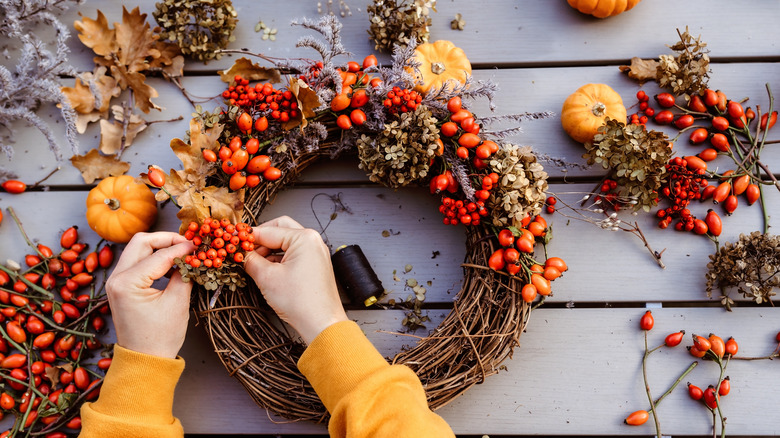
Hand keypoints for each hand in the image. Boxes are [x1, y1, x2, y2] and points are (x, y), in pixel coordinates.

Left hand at [106, 232, 195, 358]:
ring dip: (160, 247)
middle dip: (167, 239)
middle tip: (188, 243)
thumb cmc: (160, 337)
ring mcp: (116, 281)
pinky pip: (137, 261)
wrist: (144, 360)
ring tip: (182, 253)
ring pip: (138, 249)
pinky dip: (154, 258)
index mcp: (127, 283)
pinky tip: (171, 264)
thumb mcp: (177, 302)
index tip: (199, 245)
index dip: (182, 248)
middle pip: (141, 242)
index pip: (159, 255)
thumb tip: (192, 255)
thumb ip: (184, 273)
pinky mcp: (121, 285)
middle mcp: (116, 278)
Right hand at [244, 216, 347, 343]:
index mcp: (304, 238)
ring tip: (254, 263)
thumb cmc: (302, 302)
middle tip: (245, 250)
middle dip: (261, 239)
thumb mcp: (267, 278)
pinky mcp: (315, 265)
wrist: (321, 323)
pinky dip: (279, 259)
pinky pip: (293, 254)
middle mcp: (313, 241)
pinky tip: (267, 269)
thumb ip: (251, 260)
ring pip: (286, 242)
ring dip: (269, 250)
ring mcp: (316, 253)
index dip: (249, 237)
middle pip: (280, 229)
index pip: (269, 231)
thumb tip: (241, 253)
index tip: (234, 241)